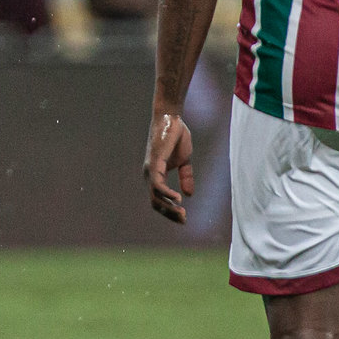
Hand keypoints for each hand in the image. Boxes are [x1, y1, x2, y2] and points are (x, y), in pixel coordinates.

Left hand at [144, 108, 193, 223]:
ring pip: (155, 197)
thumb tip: (189, 195)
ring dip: (169, 208)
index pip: (159, 200)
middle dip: (170, 214)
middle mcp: (149, 175)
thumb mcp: (184, 160)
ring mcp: (150, 170)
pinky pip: (157, 184)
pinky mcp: (154, 163)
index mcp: (155, 175)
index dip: (170, 211)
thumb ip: (185, 176)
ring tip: (182, 213)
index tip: (184, 218)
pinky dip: (167, 194)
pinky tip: (178, 199)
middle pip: (156, 203)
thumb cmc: (176, 137)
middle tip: (184, 220)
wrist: (172, 119)